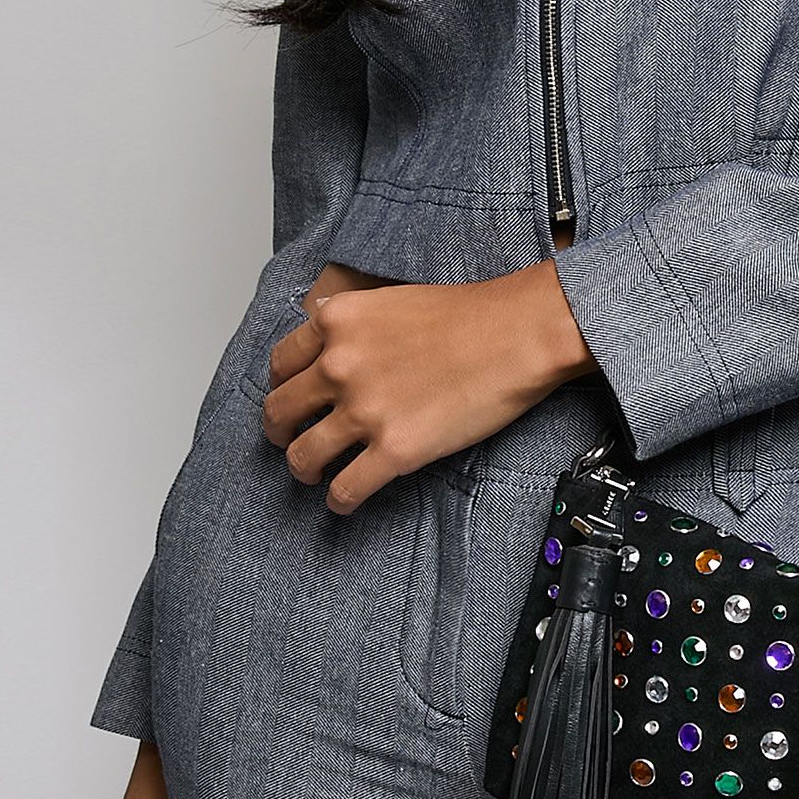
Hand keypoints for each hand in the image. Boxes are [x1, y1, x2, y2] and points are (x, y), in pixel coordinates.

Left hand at [259, 260, 595, 512]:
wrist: (519, 334)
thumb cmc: (472, 313)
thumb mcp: (394, 298)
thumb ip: (354, 319)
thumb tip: (327, 328)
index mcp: (338, 322)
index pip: (280, 363)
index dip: (280, 386)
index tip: (290, 397)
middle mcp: (339, 365)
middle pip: (280, 412)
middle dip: (280, 431)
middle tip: (289, 439)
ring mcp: (364, 410)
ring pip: (303, 456)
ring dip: (304, 468)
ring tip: (315, 472)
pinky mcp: (393, 450)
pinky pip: (344, 489)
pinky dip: (339, 500)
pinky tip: (345, 499)